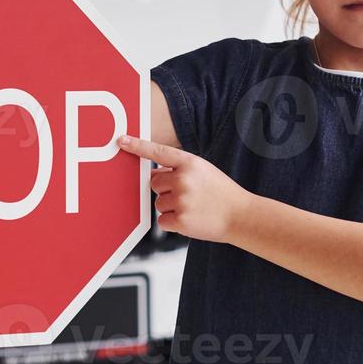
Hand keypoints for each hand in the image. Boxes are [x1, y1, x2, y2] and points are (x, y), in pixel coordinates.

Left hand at [115, 135, 250, 243]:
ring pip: (158, 203)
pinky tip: (190, 219)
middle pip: (154, 184)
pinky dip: (173, 223)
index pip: (158, 152)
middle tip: (188, 196)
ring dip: (170, 208)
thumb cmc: (221, 193)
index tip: (121, 141)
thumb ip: (179, 169)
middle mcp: (183, 179)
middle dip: (166, 190)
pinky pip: (162, 221)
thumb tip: (153, 176)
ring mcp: (181, 199)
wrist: (241, 215)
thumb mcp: (203, 171)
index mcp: (190, 163)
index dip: (137, 146)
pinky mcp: (180, 220)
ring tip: (193, 208)